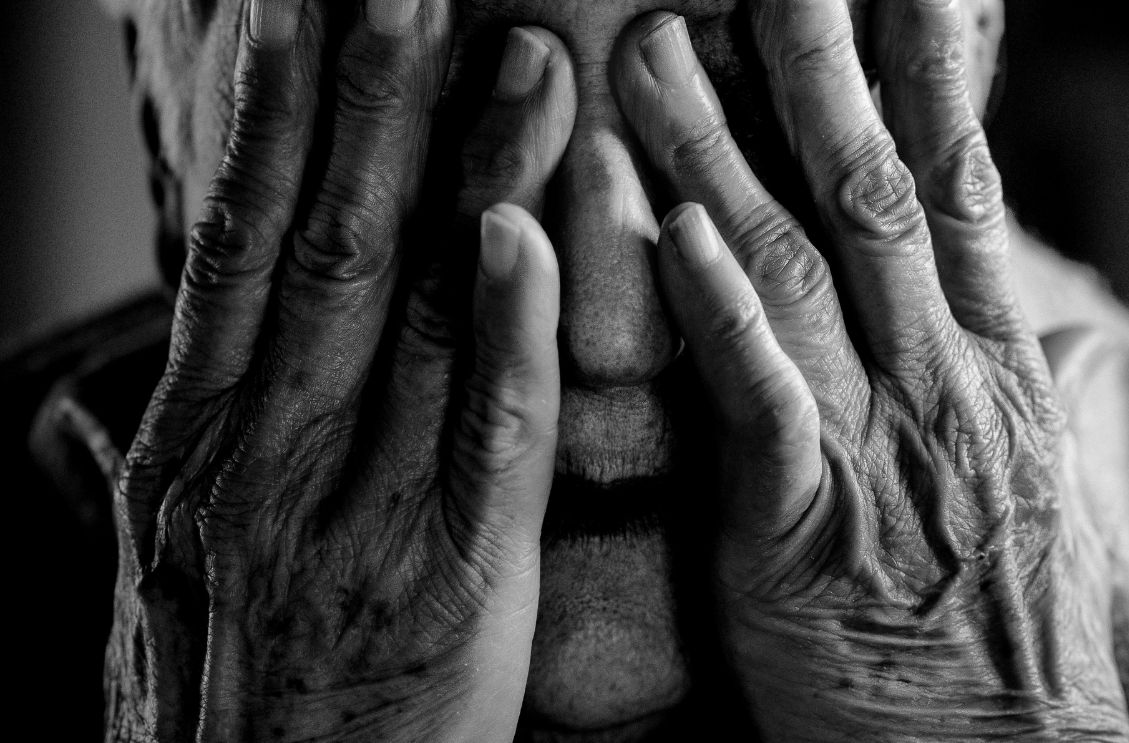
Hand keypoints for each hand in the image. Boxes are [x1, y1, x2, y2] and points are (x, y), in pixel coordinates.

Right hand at [105, 1, 574, 739]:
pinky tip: (521, 235)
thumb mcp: (179, 549)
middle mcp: (263, 458)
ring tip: (516, 58)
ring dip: (464, 174)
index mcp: (198, 444)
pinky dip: (504, 330)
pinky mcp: (449, 583)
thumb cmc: (233, 694)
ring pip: (409, 312)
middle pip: (322, 245)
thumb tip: (230, 319)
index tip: (296, 12)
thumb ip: (219, 427)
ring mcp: (351, 516)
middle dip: (369, 103)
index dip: (270, 122)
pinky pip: (485, 438)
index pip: (240, 248)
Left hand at [612, 0, 1128, 737]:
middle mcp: (939, 379)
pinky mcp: (800, 522)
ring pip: (797, 266)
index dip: (935, 75)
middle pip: (877, 193)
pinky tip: (682, 227)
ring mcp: (874, 444)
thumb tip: (1052, 306)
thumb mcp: (1036, 483)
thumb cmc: (1000, 620)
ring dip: (724, 152)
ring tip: (659, 55)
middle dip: (821, 71)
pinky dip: (723, 309)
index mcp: (990, 363)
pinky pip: (763, 397)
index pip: (964, 185)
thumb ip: (1029, 376)